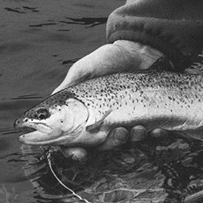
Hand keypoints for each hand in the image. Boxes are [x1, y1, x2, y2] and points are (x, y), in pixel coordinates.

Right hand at [52, 39, 166, 155]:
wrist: (138, 49)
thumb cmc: (107, 58)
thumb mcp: (83, 69)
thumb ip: (67, 88)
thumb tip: (46, 106)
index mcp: (84, 115)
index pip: (74, 140)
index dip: (74, 152)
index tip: (79, 154)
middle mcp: (103, 122)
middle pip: (101, 147)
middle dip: (109, 146)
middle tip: (117, 133)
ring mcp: (125, 122)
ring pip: (125, 143)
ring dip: (131, 139)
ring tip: (137, 128)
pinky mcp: (146, 119)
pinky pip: (150, 136)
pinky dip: (153, 136)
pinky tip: (155, 130)